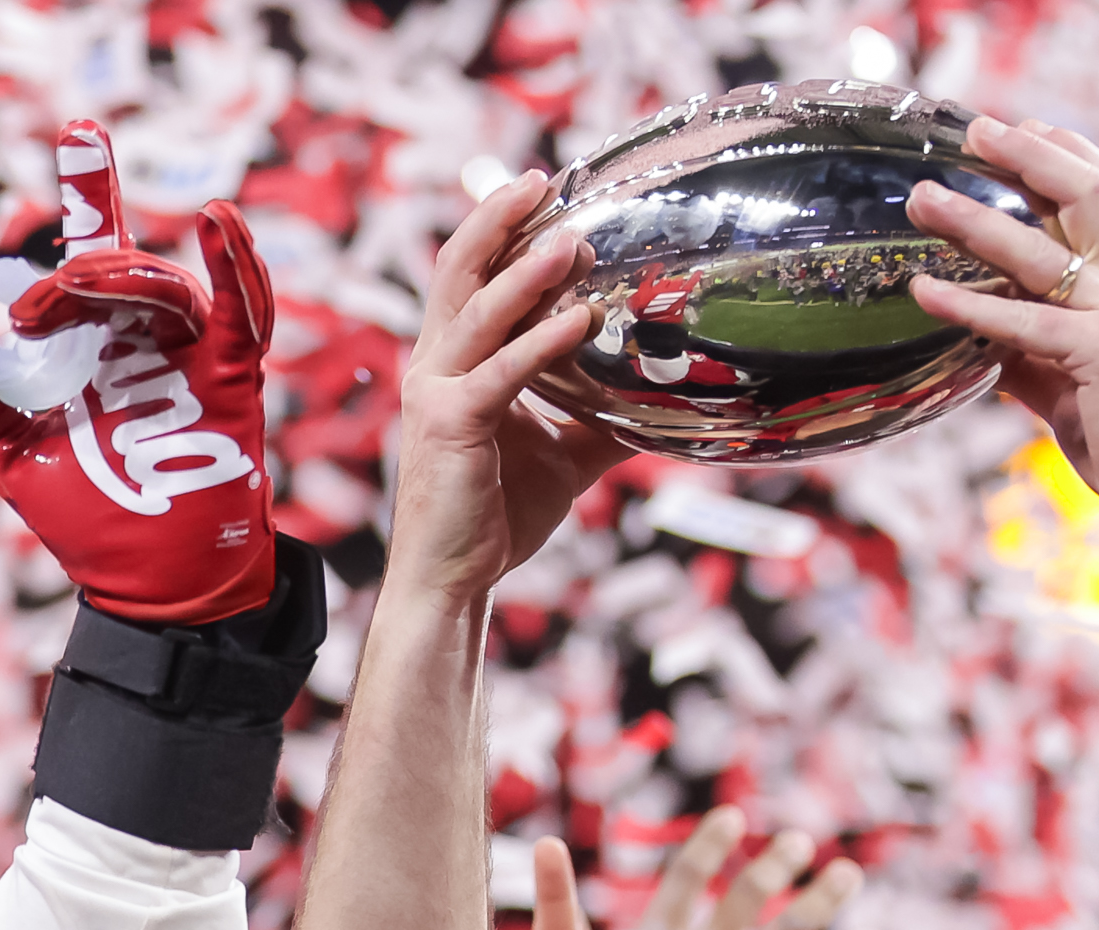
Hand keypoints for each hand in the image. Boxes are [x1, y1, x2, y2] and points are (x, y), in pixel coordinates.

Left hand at [0, 122, 276, 623]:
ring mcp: (186, 357)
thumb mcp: (14, 466)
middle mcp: (137, 340)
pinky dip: (236, 264)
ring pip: (161, 287)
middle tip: (28, 309)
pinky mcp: (231, 381)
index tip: (73, 140)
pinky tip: (218, 221)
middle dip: (72, 271)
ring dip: (120, 279)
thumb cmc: (92, 525)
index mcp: (88, 346)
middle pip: (114, 267)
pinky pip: (241, 311)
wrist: (154, 587)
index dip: (80, 200)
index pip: (79, 261)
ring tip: (81, 290)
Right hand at [384, 172, 627, 608]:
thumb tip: (663, 399)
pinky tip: (582, 319)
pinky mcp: (450, 424)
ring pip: (478, 310)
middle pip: (458, 268)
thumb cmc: (498, 516)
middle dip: (498, 220)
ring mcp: (438, 392)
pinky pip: (502, 372)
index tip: (545, 191)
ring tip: (573, 239)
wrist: (453, 580)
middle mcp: (436, 365)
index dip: (501, 228)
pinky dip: (542, 342)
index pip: (471, 277)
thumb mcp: (564, 453)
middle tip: (543, 180)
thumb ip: (602, 417)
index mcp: (454, 362)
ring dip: (528, 271)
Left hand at [904, 117, 1098, 533]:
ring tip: (924, 199)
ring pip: (1041, 249)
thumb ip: (1027, 345)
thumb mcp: (1070, 376)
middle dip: (1029, 154)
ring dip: (975, 219)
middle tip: (973, 130)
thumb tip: (973, 331)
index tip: (1017, 128)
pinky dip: (969, 303)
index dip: (1066, 152)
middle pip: (1086, 192)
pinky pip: (1025, 320)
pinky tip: (924, 291)